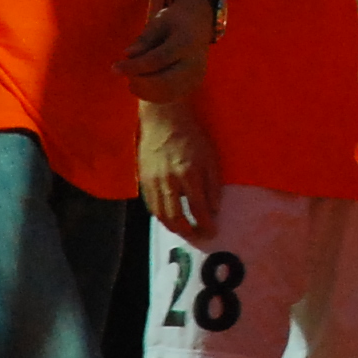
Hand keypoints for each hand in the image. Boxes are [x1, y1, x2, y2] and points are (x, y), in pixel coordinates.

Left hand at [120, 0, 215, 90]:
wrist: (199, 25)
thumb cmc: (174, 21)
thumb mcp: (158, 22)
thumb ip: (144, 39)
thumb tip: (128, 54)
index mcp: (186, 43)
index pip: (157, 60)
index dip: (134, 66)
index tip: (114, 68)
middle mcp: (195, 64)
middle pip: (163, 82)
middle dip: (138, 80)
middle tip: (121, 71)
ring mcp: (195, 78)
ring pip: (165, 93)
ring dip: (142, 88)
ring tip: (132, 75)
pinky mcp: (192, 86)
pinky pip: (168, 96)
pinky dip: (150, 93)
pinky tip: (140, 82)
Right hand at [140, 93, 219, 241]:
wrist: (164, 120)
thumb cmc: (192, 137)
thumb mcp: (210, 158)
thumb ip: (213, 185)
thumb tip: (214, 210)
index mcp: (188, 175)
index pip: (198, 209)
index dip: (206, 225)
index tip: (212, 232)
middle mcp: (169, 181)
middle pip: (176, 218)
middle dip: (188, 232)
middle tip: (198, 237)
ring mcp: (153, 182)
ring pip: (161, 215)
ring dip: (174, 228)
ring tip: (185, 231)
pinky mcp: (143, 180)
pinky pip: (151, 206)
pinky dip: (161, 216)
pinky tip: (170, 217)